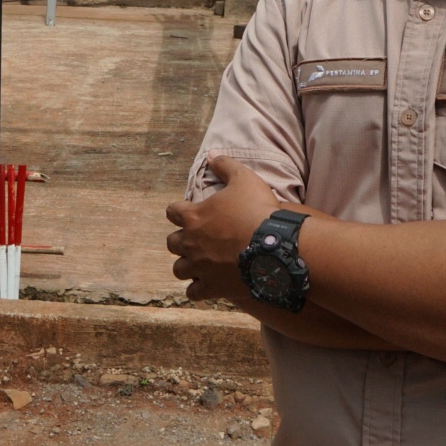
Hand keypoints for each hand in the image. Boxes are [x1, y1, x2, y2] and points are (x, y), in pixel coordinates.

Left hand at [166, 156, 281, 301]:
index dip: (178, 211)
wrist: (274, 247)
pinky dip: (197, 289)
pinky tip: (206, 285)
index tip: (186, 212)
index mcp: (193, 216)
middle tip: (194, 239)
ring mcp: (199, 267)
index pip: (172, 211)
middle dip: (180, 240)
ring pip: (179, 270)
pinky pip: (194, 292)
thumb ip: (225, 165)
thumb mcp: (244, 179)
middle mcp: (190, 242)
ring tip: (198, 264)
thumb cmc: (258, 210)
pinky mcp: (211, 287)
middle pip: (172, 243)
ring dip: (186, 266)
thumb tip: (212, 153)